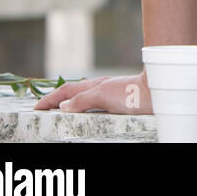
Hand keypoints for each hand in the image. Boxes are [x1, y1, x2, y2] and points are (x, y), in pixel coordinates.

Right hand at [32, 70, 152, 114]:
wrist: (160, 90)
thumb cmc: (135, 93)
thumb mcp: (104, 95)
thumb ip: (83, 99)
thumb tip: (62, 106)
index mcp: (95, 85)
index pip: (67, 92)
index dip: (50, 99)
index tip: (36, 107)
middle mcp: (103, 87)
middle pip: (75, 91)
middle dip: (58, 98)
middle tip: (44, 105)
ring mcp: (113, 93)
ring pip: (86, 96)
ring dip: (72, 100)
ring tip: (62, 107)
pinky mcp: (122, 100)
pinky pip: (98, 102)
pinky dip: (87, 105)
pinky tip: (92, 109)